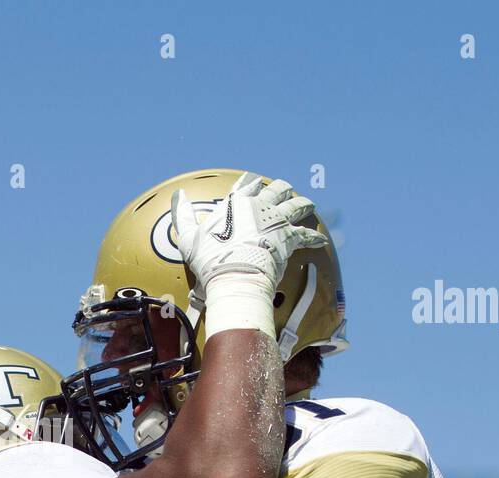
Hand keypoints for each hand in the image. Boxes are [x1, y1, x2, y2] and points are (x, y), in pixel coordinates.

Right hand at [172, 173, 325, 294]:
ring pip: (295, 206)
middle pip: (275, 190)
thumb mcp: (188, 236)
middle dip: (281, 188)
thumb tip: (177, 195)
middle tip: (286, 190)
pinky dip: (314, 238)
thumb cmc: (209, 259)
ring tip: (308, 204)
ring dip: (303, 204)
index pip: (245, 186)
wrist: (234, 274)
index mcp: (235, 202)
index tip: (254, 181)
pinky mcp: (289, 237)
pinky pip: (306, 235)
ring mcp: (276, 220)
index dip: (250, 183)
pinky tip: (321, 240)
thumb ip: (183, 214)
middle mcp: (259, 206)